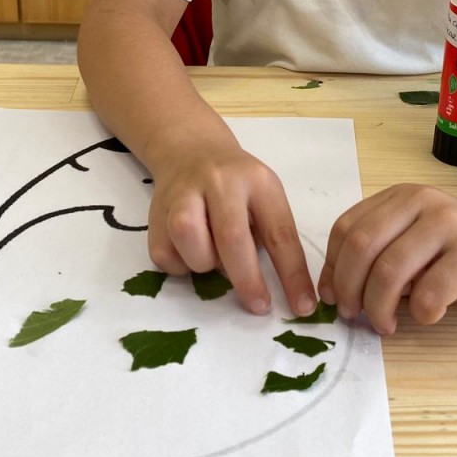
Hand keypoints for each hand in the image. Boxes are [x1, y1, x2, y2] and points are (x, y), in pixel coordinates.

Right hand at [147, 141, 316, 318]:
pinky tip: (189, 251)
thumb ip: (270, 233)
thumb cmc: (237, 184)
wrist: (190, 150)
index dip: (292, 274)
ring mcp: (183, 194)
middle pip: (232, 237)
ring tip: (212, 258)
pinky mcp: (155, 212)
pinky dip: (180, 266)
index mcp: (257, 180)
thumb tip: (280, 290)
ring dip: (204, 264)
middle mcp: (219, 182)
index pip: (279, 232)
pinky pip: (165, 254)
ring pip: (189, 239)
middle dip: (247, 280)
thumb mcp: (264, 194)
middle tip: (258, 305)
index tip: (302, 307)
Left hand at [318, 184, 456, 333]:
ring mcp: (449, 225)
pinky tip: (427, 316)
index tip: (334, 298)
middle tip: (355, 316)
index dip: (332, 268)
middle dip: (349, 289)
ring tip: (386, 325)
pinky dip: (421, 312)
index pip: (346, 229)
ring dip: (378, 308)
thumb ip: (380, 254)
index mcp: (400, 198)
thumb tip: (336, 291)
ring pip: (389, 270)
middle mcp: (421, 203)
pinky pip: (430, 291)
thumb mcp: (416, 240)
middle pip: (361, 247)